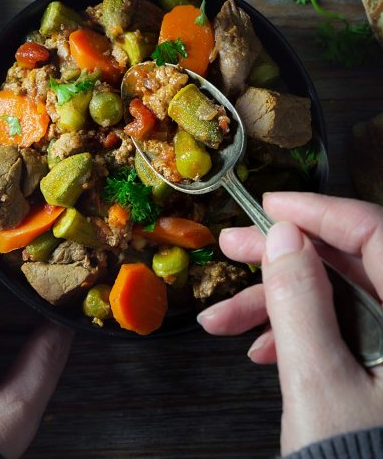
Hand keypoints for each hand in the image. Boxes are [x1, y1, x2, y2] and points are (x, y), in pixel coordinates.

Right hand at [198, 192, 382, 453]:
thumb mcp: (318, 381)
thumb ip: (300, 302)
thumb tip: (282, 236)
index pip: (375, 235)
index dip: (320, 212)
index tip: (270, 206)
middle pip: (347, 264)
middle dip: (282, 257)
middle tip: (230, 246)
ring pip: (332, 299)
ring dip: (273, 304)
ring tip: (220, 319)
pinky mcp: (379, 366)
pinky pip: (334, 330)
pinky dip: (293, 334)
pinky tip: (258, 351)